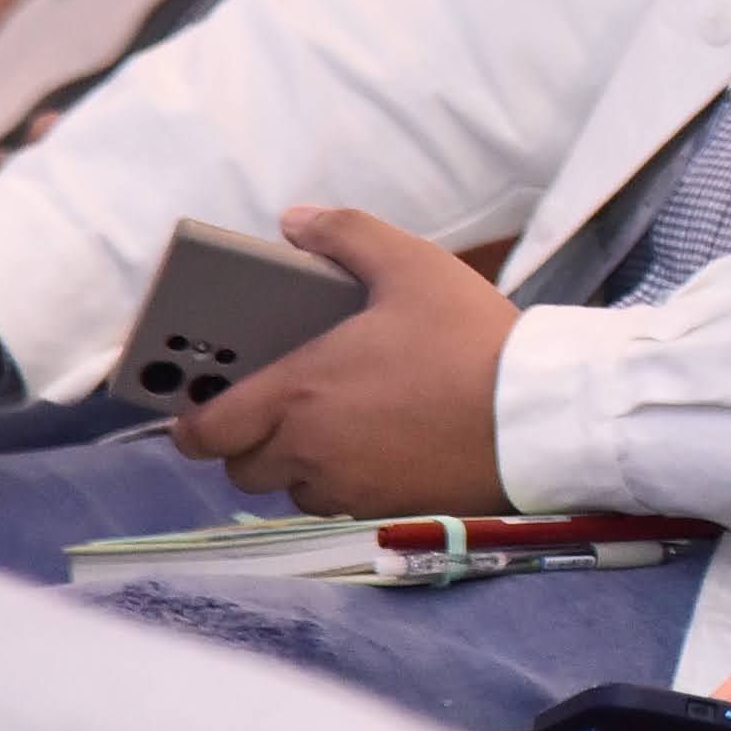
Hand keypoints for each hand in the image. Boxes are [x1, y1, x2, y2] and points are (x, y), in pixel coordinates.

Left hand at [166, 206, 515, 514]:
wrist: (537, 416)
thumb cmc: (471, 340)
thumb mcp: (413, 266)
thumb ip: (347, 234)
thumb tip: (294, 221)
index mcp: (300, 391)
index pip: (206, 430)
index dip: (193, 420)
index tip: (201, 404)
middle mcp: (310, 448)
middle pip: (242, 466)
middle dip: (248, 440)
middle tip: (277, 405)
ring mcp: (346, 486)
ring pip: (289, 489)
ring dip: (296, 464)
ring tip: (331, 424)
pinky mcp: (383, 509)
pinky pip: (337, 503)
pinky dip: (340, 481)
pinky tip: (375, 447)